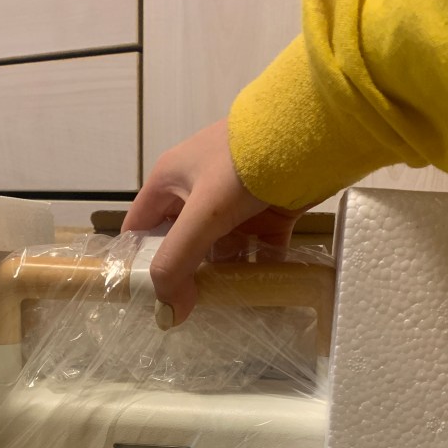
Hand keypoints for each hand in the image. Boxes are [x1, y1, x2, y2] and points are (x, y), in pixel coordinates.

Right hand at [122, 118, 305, 325]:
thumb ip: (178, 263)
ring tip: (224, 307)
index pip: (141, 228)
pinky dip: (259, 269)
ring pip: (223, 249)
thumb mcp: (202, 214)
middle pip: (183, 244)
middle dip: (186, 276)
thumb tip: (167, 315)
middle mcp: (199, 192)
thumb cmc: (242, 163)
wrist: (309, 132)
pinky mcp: (268, 212)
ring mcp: (235, 203)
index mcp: (170, 182)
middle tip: (187, 311)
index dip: (138, 262)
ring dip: (224, 275)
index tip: (143, 298)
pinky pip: (259, 248)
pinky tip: (261, 294)